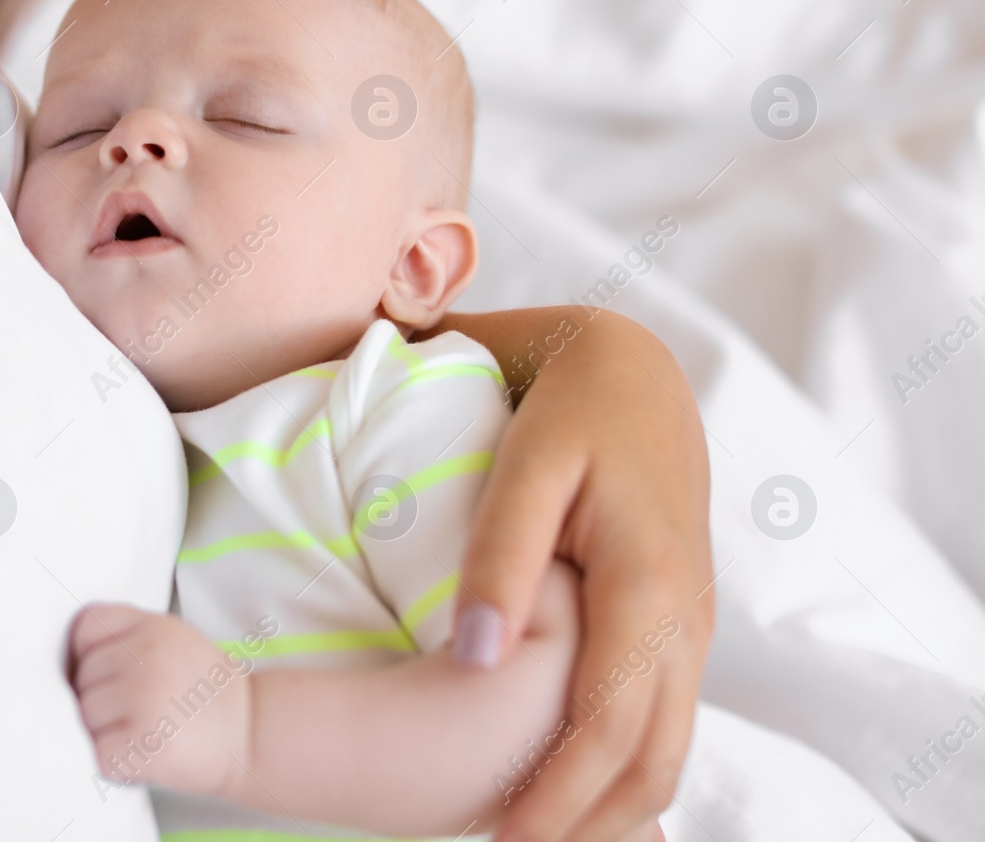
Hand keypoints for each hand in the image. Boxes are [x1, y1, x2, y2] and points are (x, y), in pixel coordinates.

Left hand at [68, 603, 252, 796]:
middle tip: (141, 709)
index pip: (84, 628)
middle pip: (81, 676)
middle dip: (100, 697)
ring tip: (145, 730)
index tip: (110, 674)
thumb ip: (126, 636)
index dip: (88, 654)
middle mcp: (145, 656)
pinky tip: (147, 752)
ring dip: (106, 731)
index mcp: (151, 626)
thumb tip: (67, 659)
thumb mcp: (171, 638)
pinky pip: (100, 753)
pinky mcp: (144, 742)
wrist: (253, 732)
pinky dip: (118, 761)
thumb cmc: (203, 689)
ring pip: (85, 715)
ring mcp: (144, 698)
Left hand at [439, 307, 712, 841]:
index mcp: (649, 588)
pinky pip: (664, 714)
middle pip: (653, 761)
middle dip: (593, 824)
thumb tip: (472, 659)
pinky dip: (625, 764)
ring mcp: (690, 623)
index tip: (501, 837)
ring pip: (668, 746)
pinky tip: (571, 778)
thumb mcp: (527, 466)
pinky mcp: (678, 618)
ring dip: (613, 804)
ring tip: (540, 834)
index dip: (559, 795)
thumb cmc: (571, 409)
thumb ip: (500, 557)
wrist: (634, 367)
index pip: (611, 728)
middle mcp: (684, 620)